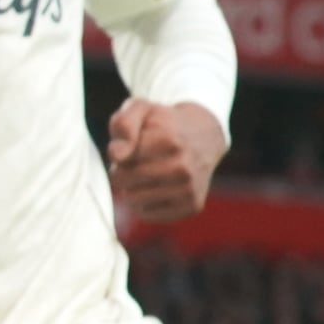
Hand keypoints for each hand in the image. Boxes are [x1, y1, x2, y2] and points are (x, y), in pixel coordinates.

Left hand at [107, 99, 226, 221]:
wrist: (206, 136)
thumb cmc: (164, 124)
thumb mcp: (142, 109)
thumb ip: (123, 124)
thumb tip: (117, 155)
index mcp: (168, 140)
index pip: (120, 163)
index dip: (120, 155)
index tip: (133, 146)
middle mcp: (183, 167)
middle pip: (125, 183)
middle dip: (124, 173)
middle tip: (137, 162)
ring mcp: (190, 188)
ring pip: (134, 201)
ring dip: (133, 189)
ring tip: (145, 175)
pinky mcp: (193, 205)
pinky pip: (149, 214)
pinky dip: (146, 203)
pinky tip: (157, 187)